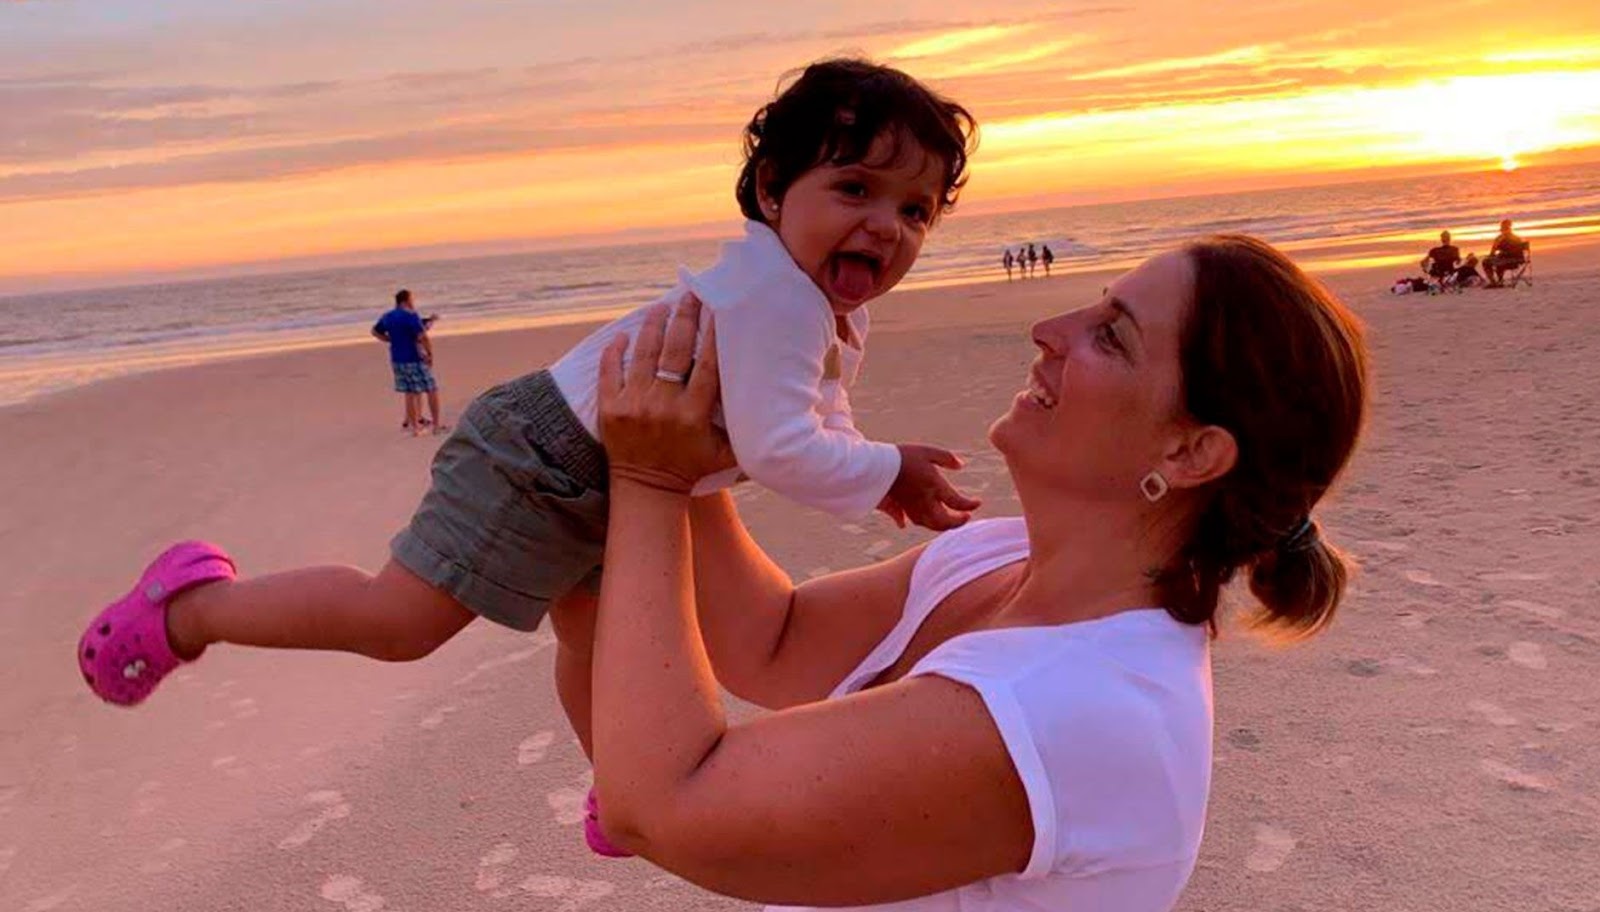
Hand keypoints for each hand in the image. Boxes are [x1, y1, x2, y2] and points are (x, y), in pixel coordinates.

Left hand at [598, 295, 734, 492]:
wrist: (647, 490)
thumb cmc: (692, 468)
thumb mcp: (726, 453)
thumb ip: (744, 429)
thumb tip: (770, 403)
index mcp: (693, 414)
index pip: (707, 366)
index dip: (714, 335)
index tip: (719, 309)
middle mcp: (663, 405)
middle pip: (675, 350)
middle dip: (684, 317)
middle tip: (691, 294)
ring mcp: (634, 405)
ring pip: (643, 354)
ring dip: (652, 325)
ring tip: (661, 306)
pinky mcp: (611, 409)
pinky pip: (610, 371)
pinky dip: (616, 351)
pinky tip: (625, 335)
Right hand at [884, 444, 981, 530]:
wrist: (875, 465)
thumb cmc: (903, 456)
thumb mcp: (927, 451)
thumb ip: (946, 458)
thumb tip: (961, 465)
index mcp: (934, 486)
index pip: (957, 502)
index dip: (970, 505)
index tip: (978, 502)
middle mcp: (924, 501)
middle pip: (945, 521)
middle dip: (958, 522)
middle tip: (966, 517)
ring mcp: (911, 507)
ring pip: (930, 525)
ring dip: (942, 526)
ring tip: (949, 521)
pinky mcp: (900, 508)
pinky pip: (912, 521)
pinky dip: (920, 523)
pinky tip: (918, 521)